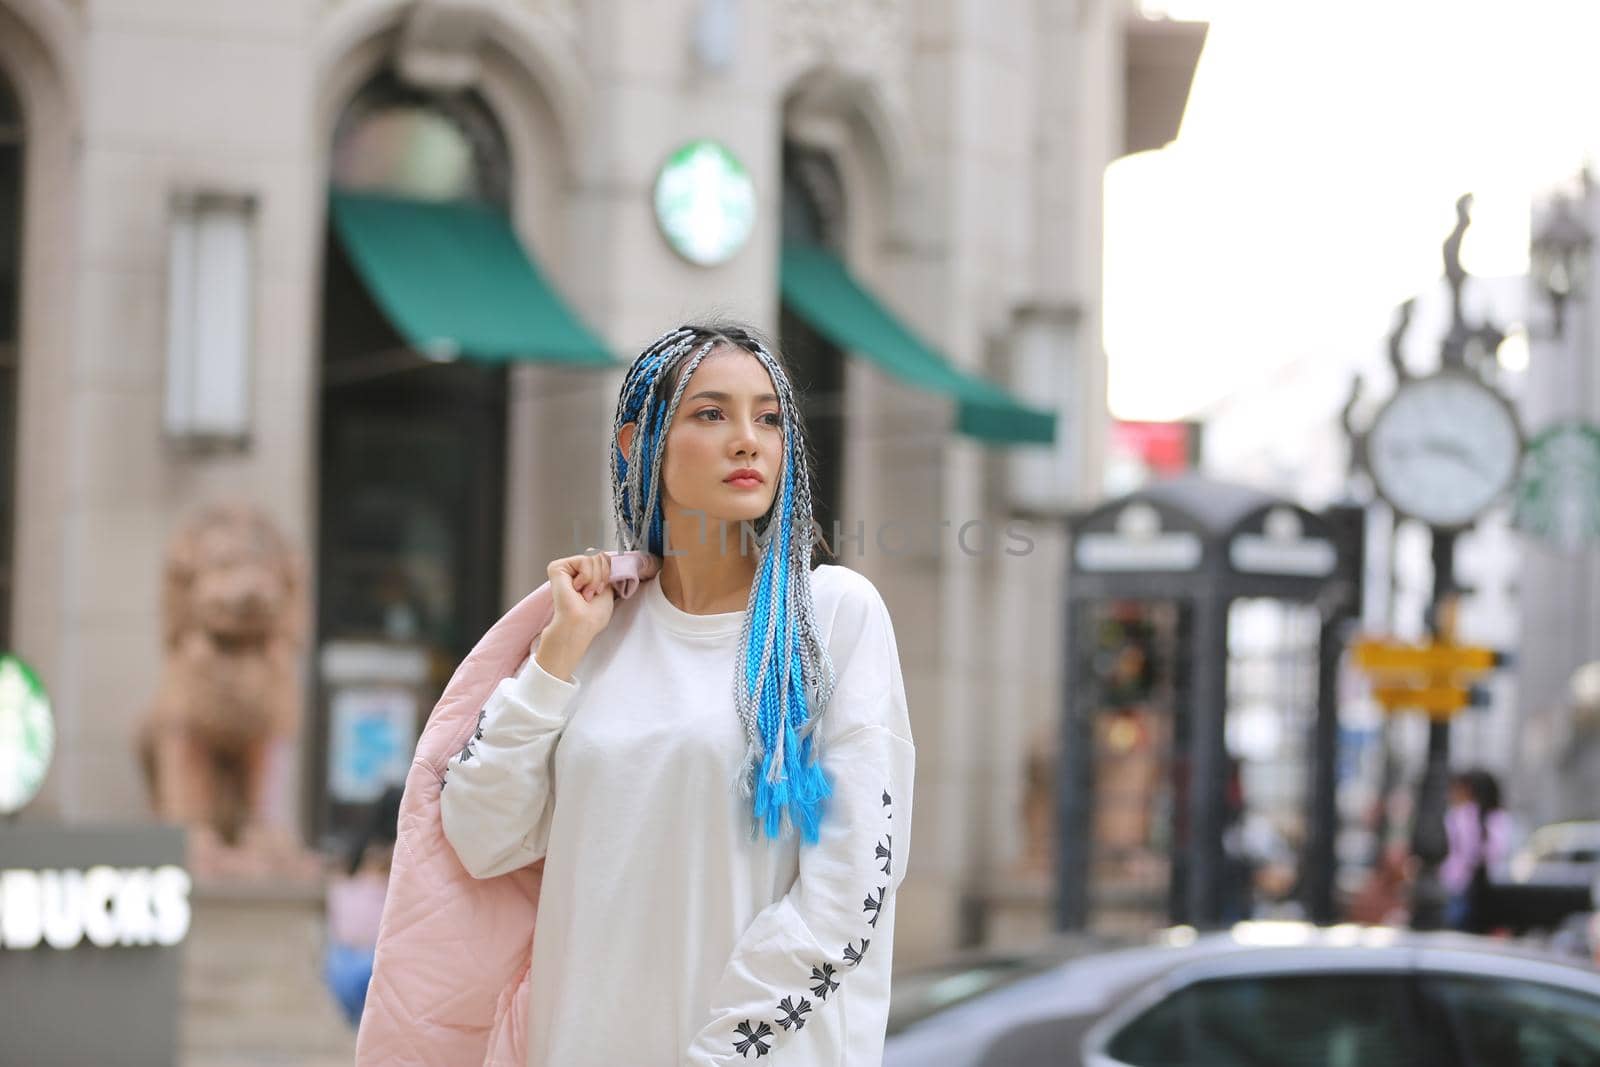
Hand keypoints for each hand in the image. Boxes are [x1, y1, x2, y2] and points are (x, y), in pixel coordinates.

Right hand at [539, 550, 615, 669]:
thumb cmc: (592, 617)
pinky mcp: (557, 567)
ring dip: (595, 579)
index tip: (600, 591)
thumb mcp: (607, 591)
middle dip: (602, 576)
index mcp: (584, 577)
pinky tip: (577, 589)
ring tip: (584, 594)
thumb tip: (605, 557)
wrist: (580, 625)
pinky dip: (587, 576)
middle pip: (599, 556)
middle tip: (591, 594)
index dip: (608, 573)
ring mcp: (565, 569)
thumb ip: (605, 574)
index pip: (603, 559)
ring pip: (593, 557)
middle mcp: (573, 571)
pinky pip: (584, 560)